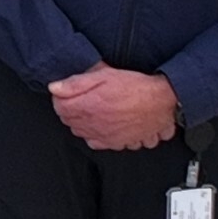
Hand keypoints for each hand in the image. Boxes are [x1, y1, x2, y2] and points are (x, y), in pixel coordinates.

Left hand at [47, 65, 180, 151]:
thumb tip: (55, 87)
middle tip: (79, 100)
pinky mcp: (119, 143)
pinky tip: (103, 124)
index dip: (60, 98)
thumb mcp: (104, 75)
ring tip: (92, 111)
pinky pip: (99, 143)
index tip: (65, 94)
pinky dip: (97, 135)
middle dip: (70, 110)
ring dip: (82, 123)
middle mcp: (96, 125)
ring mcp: (107, 136)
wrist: (162, 100)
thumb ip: (76, 82)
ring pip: (83, 134)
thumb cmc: (136, 87)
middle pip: (69, 122)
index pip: (60, 108)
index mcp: (89, 107)